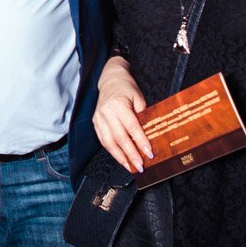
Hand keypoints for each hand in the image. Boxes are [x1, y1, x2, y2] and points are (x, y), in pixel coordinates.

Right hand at [92, 57, 152, 172]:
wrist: (110, 79)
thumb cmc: (127, 88)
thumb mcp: (139, 98)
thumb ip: (143, 116)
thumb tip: (150, 136)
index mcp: (119, 104)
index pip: (132, 127)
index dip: (141, 141)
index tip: (149, 153)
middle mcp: (106, 112)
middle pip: (120, 137)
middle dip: (131, 154)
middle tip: (141, 166)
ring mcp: (98, 118)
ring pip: (109, 142)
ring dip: (121, 157)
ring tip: (131, 167)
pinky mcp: (95, 122)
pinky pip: (103, 140)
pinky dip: (112, 151)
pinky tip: (121, 159)